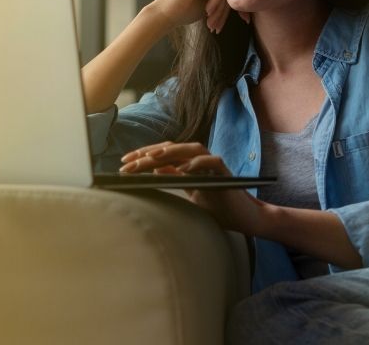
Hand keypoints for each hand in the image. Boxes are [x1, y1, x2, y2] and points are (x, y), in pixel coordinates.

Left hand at [119, 141, 271, 233]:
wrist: (245, 219)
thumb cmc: (219, 209)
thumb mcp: (190, 195)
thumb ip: (174, 181)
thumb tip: (154, 170)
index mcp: (189, 166)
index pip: (163, 155)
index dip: (143, 157)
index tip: (124, 164)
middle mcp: (200, 161)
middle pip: (172, 149)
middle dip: (149, 153)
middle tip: (129, 162)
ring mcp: (213, 165)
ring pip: (191, 149)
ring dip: (171, 152)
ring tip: (152, 157)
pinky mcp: (226, 173)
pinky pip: (212, 161)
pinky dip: (197, 163)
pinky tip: (183, 168)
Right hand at [143, 0, 246, 33]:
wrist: (166, 14)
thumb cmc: (186, 10)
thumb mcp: (212, 2)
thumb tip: (249, 8)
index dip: (231, 5)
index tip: (235, 21)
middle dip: (226, 9)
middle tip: (218, 26)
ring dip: (221, 8)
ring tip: (213, 23)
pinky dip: (216, 1)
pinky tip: (207, 11)